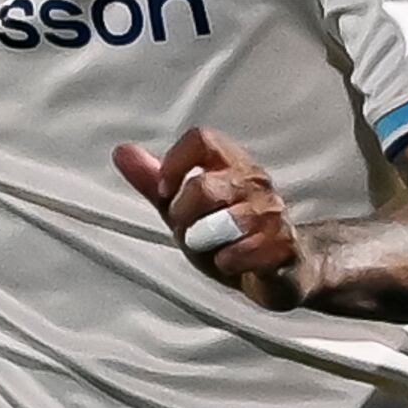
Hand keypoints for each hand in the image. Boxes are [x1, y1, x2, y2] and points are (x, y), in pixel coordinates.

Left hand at [115, 126, 304, 307]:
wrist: (286, 268)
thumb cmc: (232, 235)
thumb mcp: (185, 208)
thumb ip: (154, 182)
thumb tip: (121, 151)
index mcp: (231, 164)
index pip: (200, 139)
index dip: (174, 164)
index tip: (166, 192)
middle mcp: (255, 181)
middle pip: (202, 186)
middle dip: (184, 217)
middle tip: (191, 232)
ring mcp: (272, 212)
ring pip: (223, 222)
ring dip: (207, 244)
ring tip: (215, 249)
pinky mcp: (284, 244)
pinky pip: (240, 253)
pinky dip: (227, 263)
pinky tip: (234, 263)